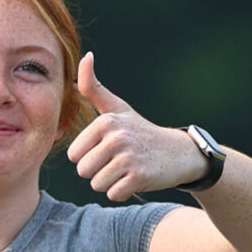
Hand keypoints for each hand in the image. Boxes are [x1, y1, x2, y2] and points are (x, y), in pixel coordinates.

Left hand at [66, 54, 208, 201]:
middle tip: (117, 161)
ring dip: (110, 182)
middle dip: (98, 172)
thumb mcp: (117, 108)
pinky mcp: (139, 176)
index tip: (106, 149)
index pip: (74, 155)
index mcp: (106, 121)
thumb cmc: (140, 131)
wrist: (177, 152)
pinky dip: (122, 192)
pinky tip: (135, 178)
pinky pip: (113, 194)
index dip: (88, 157)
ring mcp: (129, 157)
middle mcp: (117, 136)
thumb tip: (85, 57)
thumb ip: (94, 87)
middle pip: (83, 171)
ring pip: (97, 185)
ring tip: (126, 169)